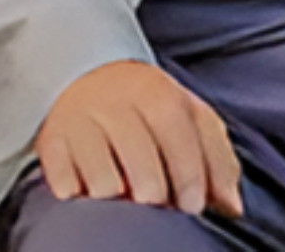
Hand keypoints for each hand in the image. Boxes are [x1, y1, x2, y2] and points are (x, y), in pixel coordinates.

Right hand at [35, 60, 240, 215]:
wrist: (88, 77)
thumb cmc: (150, 110)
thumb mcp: (190, 119)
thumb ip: (217, 159)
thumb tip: (233, 207)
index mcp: (156, 92)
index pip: (177, 132)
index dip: (189, 174)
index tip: (192, 206)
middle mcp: (115, 102)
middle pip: (139, 152)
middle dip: (153, 187)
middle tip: (158, 206)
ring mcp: (80, 119)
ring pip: (100, 170)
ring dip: (113, 193)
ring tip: (121, 200)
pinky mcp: (51, 139)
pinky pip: (61, 175)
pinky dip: (73, 190)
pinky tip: (84, 194)